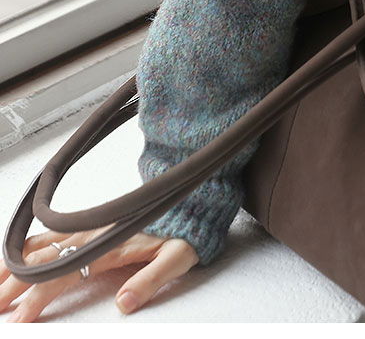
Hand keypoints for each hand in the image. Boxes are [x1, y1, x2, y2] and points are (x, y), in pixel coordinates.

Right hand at [0, 226, 199, 321]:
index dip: (39, 297)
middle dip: (14, 285)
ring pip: (40, 246)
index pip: (65, 273)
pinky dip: (24, 249)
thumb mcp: (178, 257)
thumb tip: (125, 303)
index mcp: (110, 243)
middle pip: (43, 260)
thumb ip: (151, 279)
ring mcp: (87, 228)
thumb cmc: (185, 229)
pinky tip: (12, 260)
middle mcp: (92, 232)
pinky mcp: (87, 226)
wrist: (192, 198)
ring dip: (13, 265)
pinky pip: (49, 236)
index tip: (21, 320)